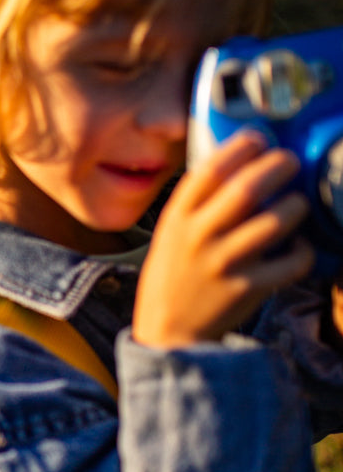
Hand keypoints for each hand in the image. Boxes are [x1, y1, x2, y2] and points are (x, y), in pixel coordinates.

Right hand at [132, 131, 314, 348]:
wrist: (168, 332)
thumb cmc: (173, 276)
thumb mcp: (171, 234)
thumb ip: (197, 204)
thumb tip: (241, 166)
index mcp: (177, 219)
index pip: (210, 170)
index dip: (240, 147)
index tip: (259, 140)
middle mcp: (199, 237)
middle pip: (247, 189)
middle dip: (278, 166)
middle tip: (291, 162)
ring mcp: (224, 264)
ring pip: (275, 222)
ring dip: (296, 205)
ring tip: (298, 203)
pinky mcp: (247, 289)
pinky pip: (290, 262)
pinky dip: (302, 251)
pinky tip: (298, 246)